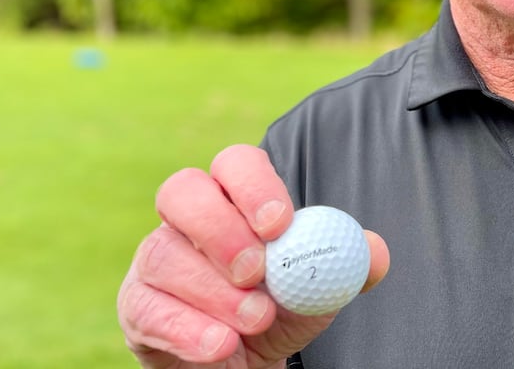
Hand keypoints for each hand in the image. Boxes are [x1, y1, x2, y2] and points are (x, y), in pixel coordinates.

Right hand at [117, 144, 390, 367]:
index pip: (235, 164)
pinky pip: (148, 309)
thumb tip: (375, 252)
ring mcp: (155, 259)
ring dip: (214, 292)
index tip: (279, 224)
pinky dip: (187, 329)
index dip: (253, 185)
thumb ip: (349, 263)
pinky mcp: (137, 305)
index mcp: (235, 197)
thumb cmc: (283, 306)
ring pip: (164, 255)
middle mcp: (187, 218)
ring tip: (256, 320)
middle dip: (219, 228)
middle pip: (183, 191)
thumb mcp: (321, 286)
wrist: (246, 360)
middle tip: (256, 270)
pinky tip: (221, 345)